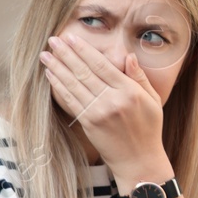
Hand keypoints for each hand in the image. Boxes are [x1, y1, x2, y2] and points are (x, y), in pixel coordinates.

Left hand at [39, 33, 167, 181]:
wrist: (138, 160)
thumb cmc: (148, 128)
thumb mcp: (152, 100)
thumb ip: (139, 77)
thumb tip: (128, 56)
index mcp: (129, 90)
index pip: (101, 65)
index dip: (84, 50)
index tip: (71, 38)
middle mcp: (112, 100)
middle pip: (84, 71)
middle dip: (66, 54)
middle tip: (52, 40)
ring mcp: (98, 112)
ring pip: (73, 85)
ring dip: (57, 68)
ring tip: (45, 55)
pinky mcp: (88, 123)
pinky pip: (70, 101)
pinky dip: (59, 87)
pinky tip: (50, 76)